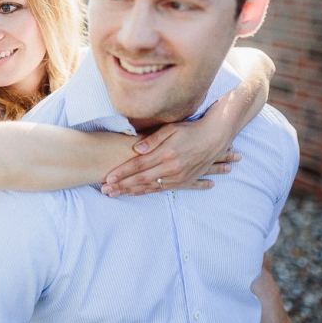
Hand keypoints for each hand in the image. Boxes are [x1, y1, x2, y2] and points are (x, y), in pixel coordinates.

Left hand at [100, 121, 239, 196]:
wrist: (215, 138)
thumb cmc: (191, 130)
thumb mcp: (172, 128)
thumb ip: (153, 139)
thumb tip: (136, 148)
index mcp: (167, 154)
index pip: (139, 165)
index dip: (122, 172)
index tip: (108, 177)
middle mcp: (172, 168)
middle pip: (141, 179)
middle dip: (121, 185)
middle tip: (106, 190)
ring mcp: (178, 177)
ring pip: (149, 187)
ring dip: (130, 191)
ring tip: (114, 194)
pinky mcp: (183, 181)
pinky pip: (160, 189)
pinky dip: (145, 192)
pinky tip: (133, 193)